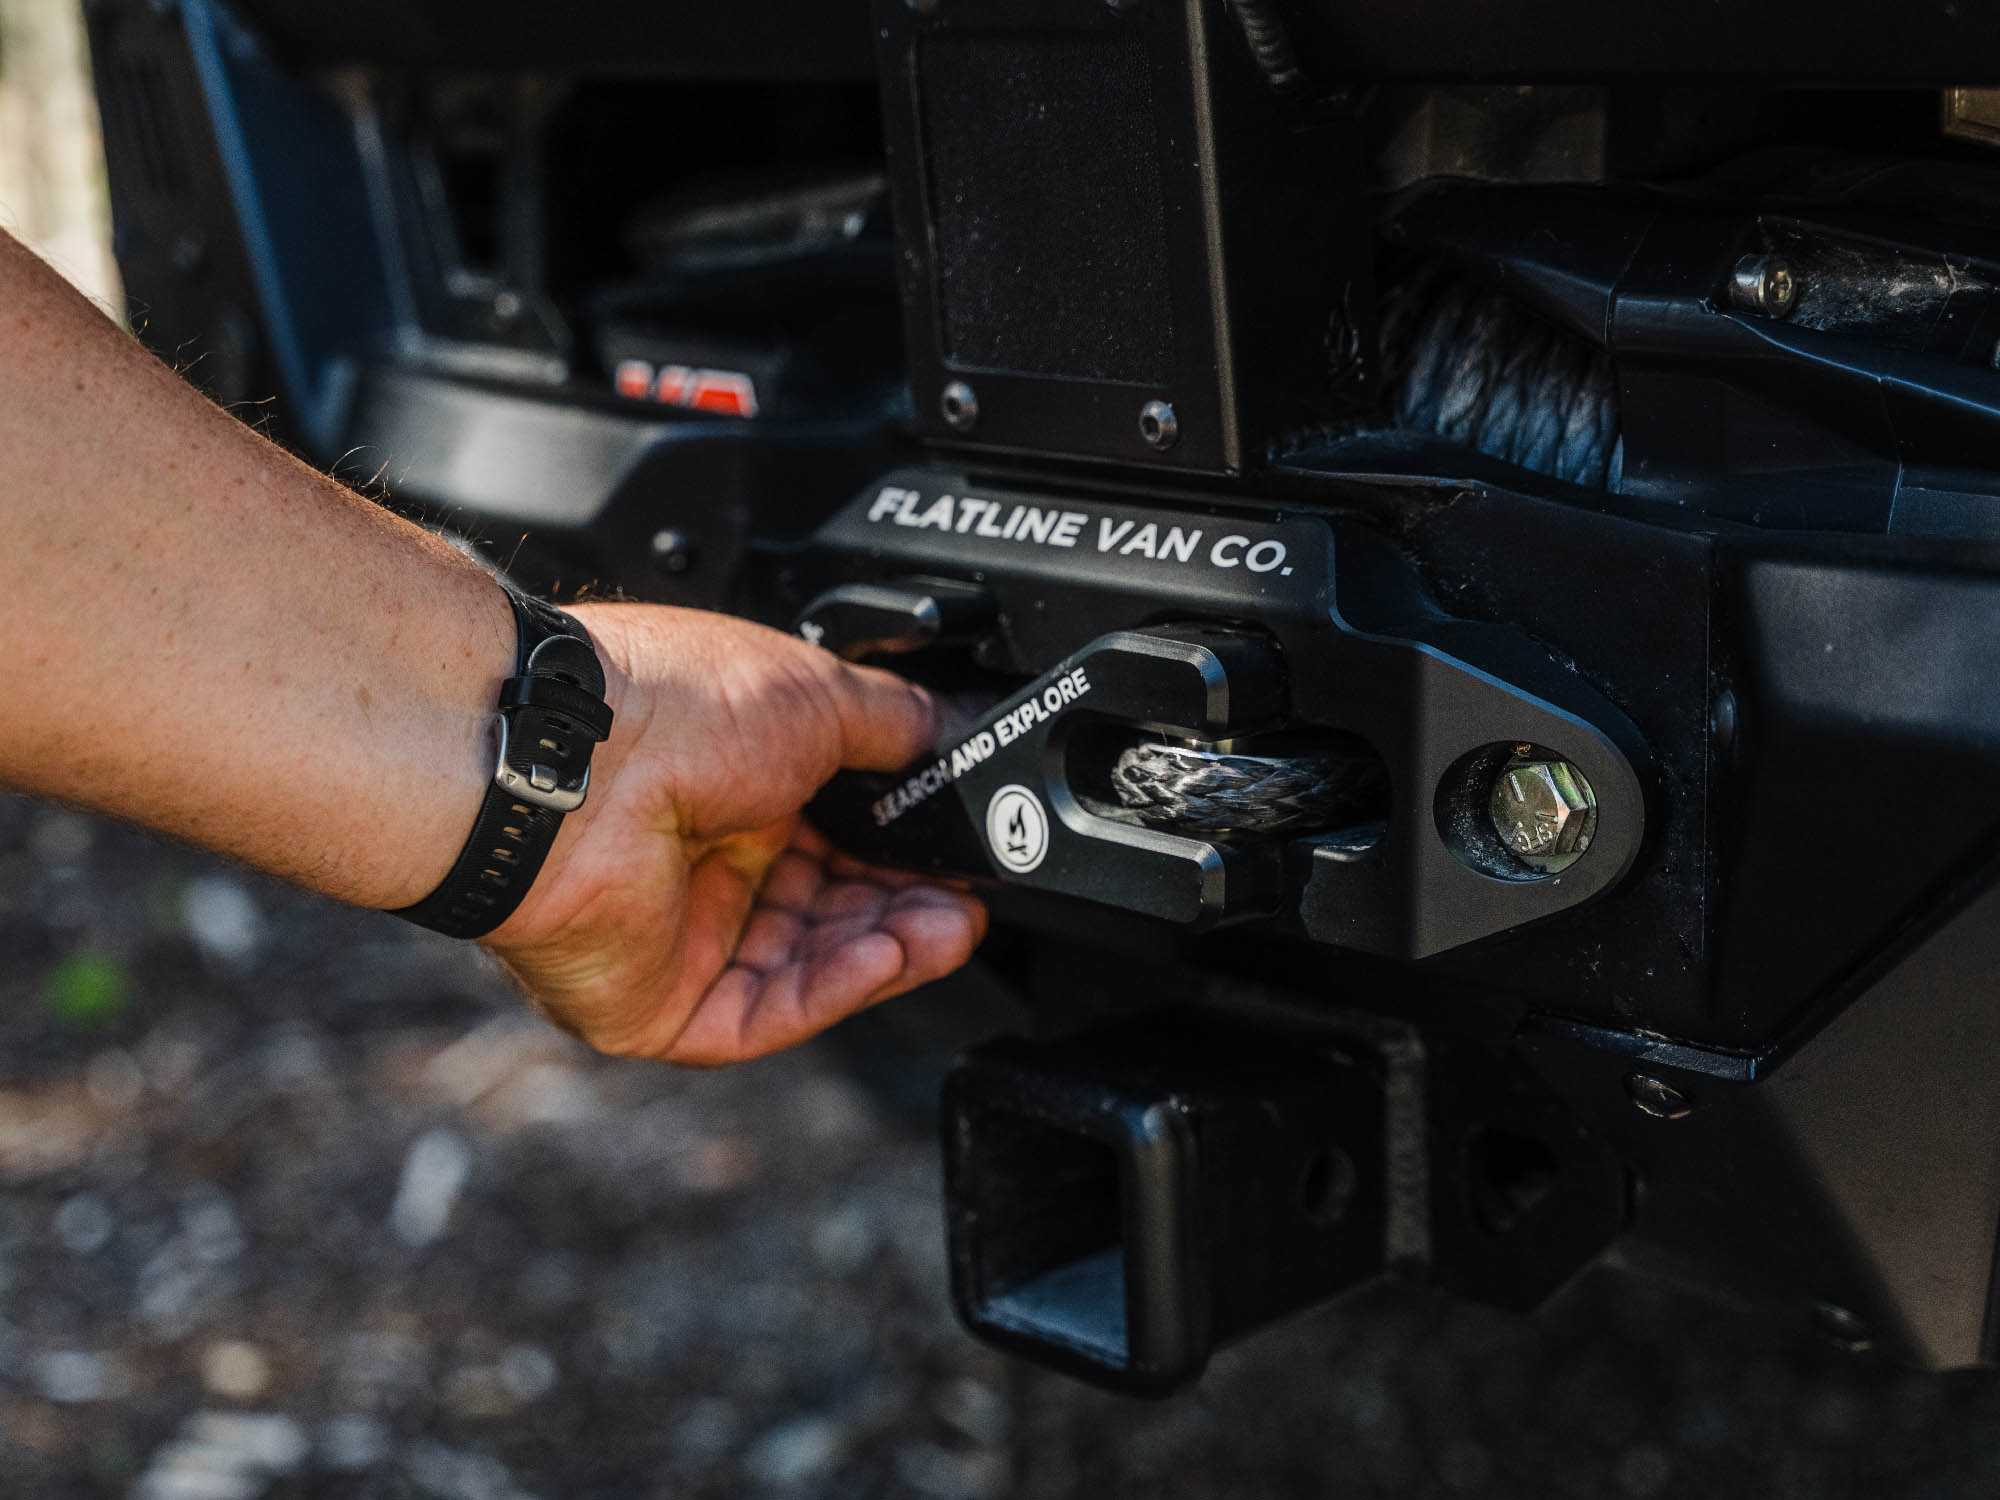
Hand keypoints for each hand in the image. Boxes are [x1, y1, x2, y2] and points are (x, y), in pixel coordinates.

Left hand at [482, 604, 986, 1064]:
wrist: (571, 762)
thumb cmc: (665, 705)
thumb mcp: (817, 693)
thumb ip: (898, 720)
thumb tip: (960, 725)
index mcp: (734, 780)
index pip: (842, 834)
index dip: (907, 845)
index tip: (966, 845)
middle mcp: (707, 858)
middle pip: (833, 904)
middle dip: (909, 902)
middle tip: (971, 893)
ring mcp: (684, 935)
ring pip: (811, 964)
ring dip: (890, 946)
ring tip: (952, 925)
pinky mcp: (663, 1006)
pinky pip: (769, 1010)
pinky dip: (840, 988)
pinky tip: (893, 955)